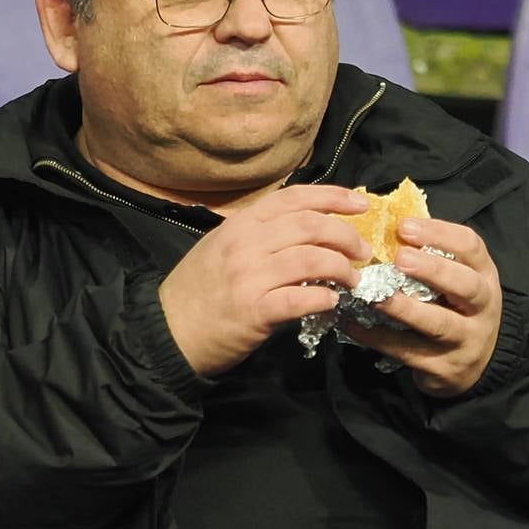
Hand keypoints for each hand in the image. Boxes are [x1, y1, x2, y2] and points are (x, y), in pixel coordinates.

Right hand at [157, 184, 371, 375]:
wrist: (167, 332)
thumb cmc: (198, 291)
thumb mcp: (221, 248)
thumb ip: (259, 235)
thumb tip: (308, 230)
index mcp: (240, 224)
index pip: (294, 198)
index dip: (333, 196)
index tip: (361, 204)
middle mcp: (245, 244)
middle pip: (311, 226)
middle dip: (346, 236)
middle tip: (361, 252)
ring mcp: (248, 277)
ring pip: (312, 259)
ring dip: (342, 269)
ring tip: (351, 280)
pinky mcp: (253, 312)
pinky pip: (300, 299)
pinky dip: (323, 299)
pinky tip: (331, 302)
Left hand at [345, 216, 503, 397]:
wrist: (474, 364)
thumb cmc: (454, 308)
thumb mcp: (455, 278)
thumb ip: (430, 255)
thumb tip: (383, 225)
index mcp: (483, 275)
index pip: (471, 247)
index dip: (439, 234)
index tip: (404, 227)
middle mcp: (482, 307)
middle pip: (465, 285)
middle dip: (432, 270)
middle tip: (400, 258)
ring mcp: (466, 340)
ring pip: (439, 323)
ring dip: (405, 309)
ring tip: (376, 296)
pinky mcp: (444, 368)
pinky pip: (408, 351)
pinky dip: (378, 338)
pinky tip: (353, 324)